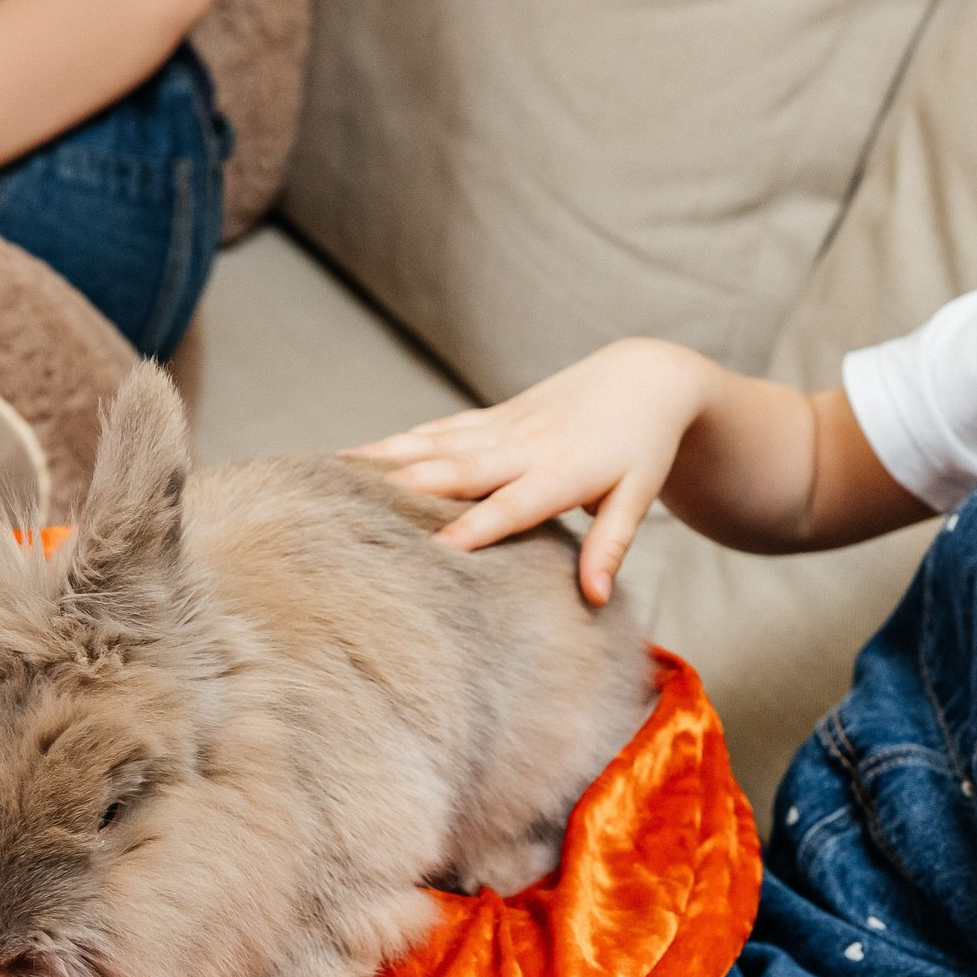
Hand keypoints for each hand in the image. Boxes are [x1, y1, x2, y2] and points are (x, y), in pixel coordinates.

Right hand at [348, 337, 715, 603]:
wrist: (644, 378)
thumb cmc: (643, 446)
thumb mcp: (636, 496)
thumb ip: (610, 545)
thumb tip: (593, 598)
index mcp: (561, 473)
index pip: (511, 505)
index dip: (475, 525)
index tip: (436, 548)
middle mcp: (523, 446)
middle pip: (458, 470)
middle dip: (407, 490)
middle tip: (352, 511)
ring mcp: (502, 426)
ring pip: (435, 444)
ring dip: (385, 459)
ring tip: (331, 476)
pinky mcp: (492, 415)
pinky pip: (438, 429)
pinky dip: (397, 442)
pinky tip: (356, 455)